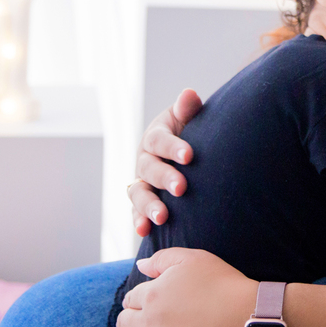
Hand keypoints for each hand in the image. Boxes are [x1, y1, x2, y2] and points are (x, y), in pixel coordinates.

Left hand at [115, 247, 256, 326]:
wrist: (244, 316)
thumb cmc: (222, 283)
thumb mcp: (193, 259)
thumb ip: (162, 258)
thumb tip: (140, 266)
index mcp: (151, 294)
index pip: (130, 298)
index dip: (135, 298)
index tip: (142, 301)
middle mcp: (149, 321)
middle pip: (124, 322)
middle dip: (128, 319)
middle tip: (138, 320)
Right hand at [128, 89, 203, 236]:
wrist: (185, 153)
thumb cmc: (188, 132)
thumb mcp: (187, 118)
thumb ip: (188, 109)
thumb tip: (189, 94)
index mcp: (155, 137)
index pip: (160, 141)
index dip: (173, 147)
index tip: (189, 155)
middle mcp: (144, 160)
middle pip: (149, 169)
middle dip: (164, 178)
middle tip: (181, 188)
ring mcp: (141, 182)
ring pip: (139, 193)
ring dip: (148, 205)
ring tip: (161, 217)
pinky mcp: (142, 202)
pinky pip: (136, 212)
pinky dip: (138, 221)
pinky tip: (144, 232)